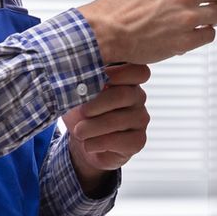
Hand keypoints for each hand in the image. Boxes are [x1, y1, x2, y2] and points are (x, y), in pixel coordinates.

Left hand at [65, 63, 151, 191]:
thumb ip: (81, 83)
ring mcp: (141, 118)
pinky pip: (120, 141)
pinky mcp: (138, 140)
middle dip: (97, 104)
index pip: (137, 71)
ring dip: (92, 127)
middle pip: (123, 95)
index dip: (118, 73)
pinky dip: (98, 143)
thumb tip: (75, 80)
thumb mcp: (76, 95)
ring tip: (79, 131)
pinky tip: (88, 143)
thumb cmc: (80, 112)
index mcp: (126, 80)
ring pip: (119, 120)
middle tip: (82, 111)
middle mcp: (138, 97)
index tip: (99, 80)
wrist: (83, 141)